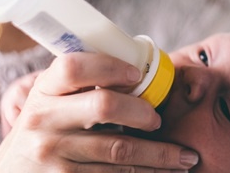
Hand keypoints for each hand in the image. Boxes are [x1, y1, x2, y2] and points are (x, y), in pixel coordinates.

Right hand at [0, 52, 198, 172]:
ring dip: (161, 155)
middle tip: (159, 120)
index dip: (110, 66)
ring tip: (186, 156)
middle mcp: (43, 120)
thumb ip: (80, 86)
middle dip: (143, 112)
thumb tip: (139, 70)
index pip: (74, 66)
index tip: (137, 75)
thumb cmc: (42, 131)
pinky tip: (166, 172)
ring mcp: (53, 153)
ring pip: (119, 150)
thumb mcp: (49, 103)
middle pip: (105, 106)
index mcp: (44, 90)